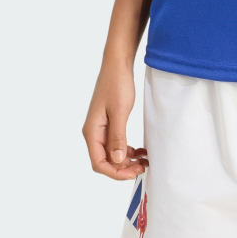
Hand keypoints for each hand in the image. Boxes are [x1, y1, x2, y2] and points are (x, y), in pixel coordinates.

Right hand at [82, 63, 150, 180]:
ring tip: (144, 161)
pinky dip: (128, 149)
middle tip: (143, 167)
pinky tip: (140, 151)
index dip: (115, 172)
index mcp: (92, 131)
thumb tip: (117, 160)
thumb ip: (117, 137)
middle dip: (123, 168)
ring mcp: (101, 128)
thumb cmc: (117, 84)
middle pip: (105, 161)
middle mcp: (93, 132)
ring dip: (127, 160)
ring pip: (111, 154)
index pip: (99, 163)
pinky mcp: (109, 123)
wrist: (117, 64)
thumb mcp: (120, 111)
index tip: (133, 173)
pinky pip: (116, 143)